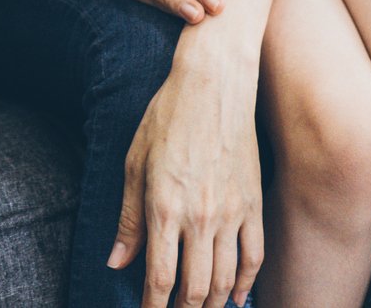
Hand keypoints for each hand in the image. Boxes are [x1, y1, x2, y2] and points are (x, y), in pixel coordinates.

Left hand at [112, 59, 263, 307]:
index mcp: (164, 208)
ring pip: (226, 280)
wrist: (214, 85)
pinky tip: (237, 298)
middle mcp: (200, 217)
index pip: (160, 278)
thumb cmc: (167, 118)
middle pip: (196, 289)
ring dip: (213, 304)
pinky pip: (254, 257)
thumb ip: (128, 219)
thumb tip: (116, 262)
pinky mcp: (254, 205)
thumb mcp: (134, 163)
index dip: (153, 306)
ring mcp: (232, 214)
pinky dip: (246, 284)